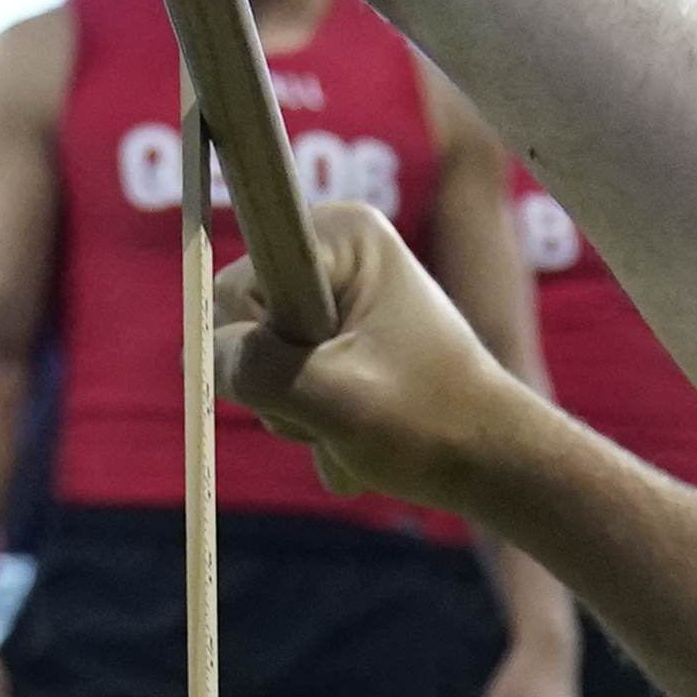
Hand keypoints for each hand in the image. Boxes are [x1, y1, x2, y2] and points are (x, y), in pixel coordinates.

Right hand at [212, 198, 555, 512]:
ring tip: (352, 421)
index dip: (256, 345)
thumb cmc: (431, 426)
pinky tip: (349, 431)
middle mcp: (332, 247)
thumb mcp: (334, 401)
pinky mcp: (332, 333)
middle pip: (240, 322)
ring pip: (256, 357)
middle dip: (276, 382)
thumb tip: (204, 354)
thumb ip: (257, 370)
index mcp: (341, 234)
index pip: (238, 288)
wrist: (492, 462)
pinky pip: (279, 376)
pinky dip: (305, 415)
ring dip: (292, 407)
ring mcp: (331, 291)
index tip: (314, 371)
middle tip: (337, 409)